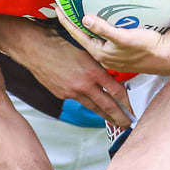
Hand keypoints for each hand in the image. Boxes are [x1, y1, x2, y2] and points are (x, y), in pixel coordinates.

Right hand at [9, 28, 133, 127]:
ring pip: (93, 107)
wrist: (36, 49)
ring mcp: (72, 92)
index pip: (116, 90)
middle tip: (128, 124)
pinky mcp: (62, 95)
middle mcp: (84, 84)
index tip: (133, 107)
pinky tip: (93, 107)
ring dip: (105, 116)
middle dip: (119, 117)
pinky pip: (78, 101)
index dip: (127, 101)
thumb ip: (98, 67)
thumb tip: (109, 78)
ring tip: (114, 122)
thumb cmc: (61, 45)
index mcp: (93, 71)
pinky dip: (87, 104)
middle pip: (107, 105)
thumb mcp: (86, 52)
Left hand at [56, 6, 169, 76]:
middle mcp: (103, 56)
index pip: (77, 35)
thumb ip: (103, 29)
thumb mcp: (123, 37)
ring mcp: (112, 55)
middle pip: (83, 37)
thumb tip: (85, 18)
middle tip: (65, 8)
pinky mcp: (121, 52)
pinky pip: (105, 39)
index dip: (66, 21)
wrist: (167, 56)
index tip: (58, 7)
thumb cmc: (147, 47)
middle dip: (73, 23)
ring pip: (93, 39)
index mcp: (100, 53)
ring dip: (86, 27)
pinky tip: (102, 23)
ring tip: (79, 13)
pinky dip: (99, 30)